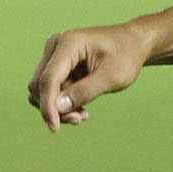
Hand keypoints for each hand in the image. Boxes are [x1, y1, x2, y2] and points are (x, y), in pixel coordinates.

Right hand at [25, 23, 152, 130]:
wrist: (132, 44)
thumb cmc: (126, 56)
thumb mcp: (111, 77)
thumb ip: (85, 91)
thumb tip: (58, 108)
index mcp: (68, 44)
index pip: (48, 80)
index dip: (48, 106)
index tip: (54, 128)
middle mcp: (55, 46)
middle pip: (40, 85)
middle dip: (55, 107)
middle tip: (80, 119)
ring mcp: (54, 54)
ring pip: (43, 90)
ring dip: (59, 107)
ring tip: (83, 114)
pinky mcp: (57, 64)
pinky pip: (51, 89)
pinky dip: (62, 102)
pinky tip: (81, 108)